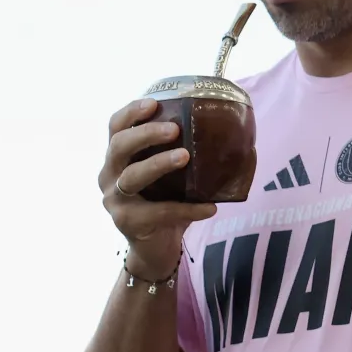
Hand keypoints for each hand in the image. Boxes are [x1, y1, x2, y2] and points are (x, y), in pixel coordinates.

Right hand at [100, 99, 215, 277]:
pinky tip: (210, 208)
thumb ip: (187, 156)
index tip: (154, 103)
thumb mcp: (174, 177)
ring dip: (159, 164)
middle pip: (119, 146)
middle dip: (145, 134)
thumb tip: (242, 139)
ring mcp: (115, 200)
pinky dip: (187, 208)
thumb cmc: (167, 203)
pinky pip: (159, 212)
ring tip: (185, 156)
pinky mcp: (128, 223)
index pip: (115, 127)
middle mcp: (109, 175)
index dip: (131, 112)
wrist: (156, 248)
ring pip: (131, 177)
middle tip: (174, 129)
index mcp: (118, 158)